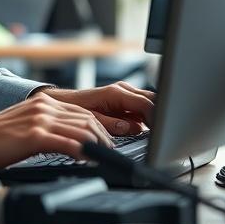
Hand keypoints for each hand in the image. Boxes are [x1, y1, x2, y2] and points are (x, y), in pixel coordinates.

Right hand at [0, 92, 111, 170]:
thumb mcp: (24, 127)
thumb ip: (45, 129)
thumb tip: (67, 143)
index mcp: (43, 102)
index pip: (82, 112)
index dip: (100, 127)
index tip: (107, 142)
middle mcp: (44, 106)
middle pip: (88, 119)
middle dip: (105, 136)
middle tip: (113, 153)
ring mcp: (40, 119)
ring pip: (82, 129)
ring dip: (99, 146)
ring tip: (106, 159)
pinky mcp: (34, 135)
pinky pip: (68, 143)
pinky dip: (83, 152)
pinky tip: (89, 161)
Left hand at [39, 82, 154, 136]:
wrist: (62, 102)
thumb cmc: (72, 108)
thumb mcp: (91, 119)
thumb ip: (111, 124)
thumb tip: (130, 128)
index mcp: (116, 93)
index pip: (146, 103)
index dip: (156, 118)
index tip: (161, 132)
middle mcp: (123, 90)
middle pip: (152, 100)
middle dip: (159, 115)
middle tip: (162, 134)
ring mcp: (125, 94)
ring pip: (149, 103)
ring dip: (153, 117)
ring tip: (156, 134)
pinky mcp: (124, 100)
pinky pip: (141, 107)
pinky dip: (146, 118)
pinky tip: (145, 130)